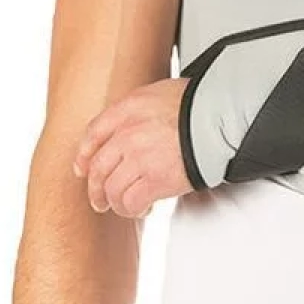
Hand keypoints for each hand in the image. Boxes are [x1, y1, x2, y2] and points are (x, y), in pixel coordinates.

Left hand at [73, 77, 194, 217]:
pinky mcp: (155, 179)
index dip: (83, 156)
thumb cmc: (199, 105)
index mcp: (128, 108)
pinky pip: (131, 202)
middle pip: (98, 167)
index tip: (82, 169)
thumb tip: (129, 129)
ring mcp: (139, 158)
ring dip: (117, 203)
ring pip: (112, 190)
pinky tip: (144, 209)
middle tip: (100, 199)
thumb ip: (138, 110)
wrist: (222, 119)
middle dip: (96, 188)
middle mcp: (128, 133)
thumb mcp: (161, 93)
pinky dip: (134, 210)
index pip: (93, 134)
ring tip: (127, 207)